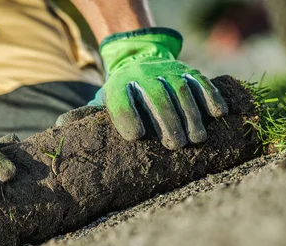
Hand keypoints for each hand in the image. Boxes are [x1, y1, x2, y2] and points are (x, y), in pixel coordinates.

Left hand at [90, 28, 227, 149]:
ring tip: (197, 139)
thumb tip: (67, 129)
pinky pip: (201, 81)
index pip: (121, 99)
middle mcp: (143, 74)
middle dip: (169, 121)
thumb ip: (91, 116)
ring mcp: (168, 70)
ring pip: (182, 89)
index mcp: (119, 85)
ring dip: (192, 115)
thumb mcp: (104, 101)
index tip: (136, 137)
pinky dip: (211, 96)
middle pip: (157, 96)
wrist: (139, 59)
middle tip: (177, 145)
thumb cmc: (122, 95)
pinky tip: (218, 114)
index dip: (127, 116)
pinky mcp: (187, 70)